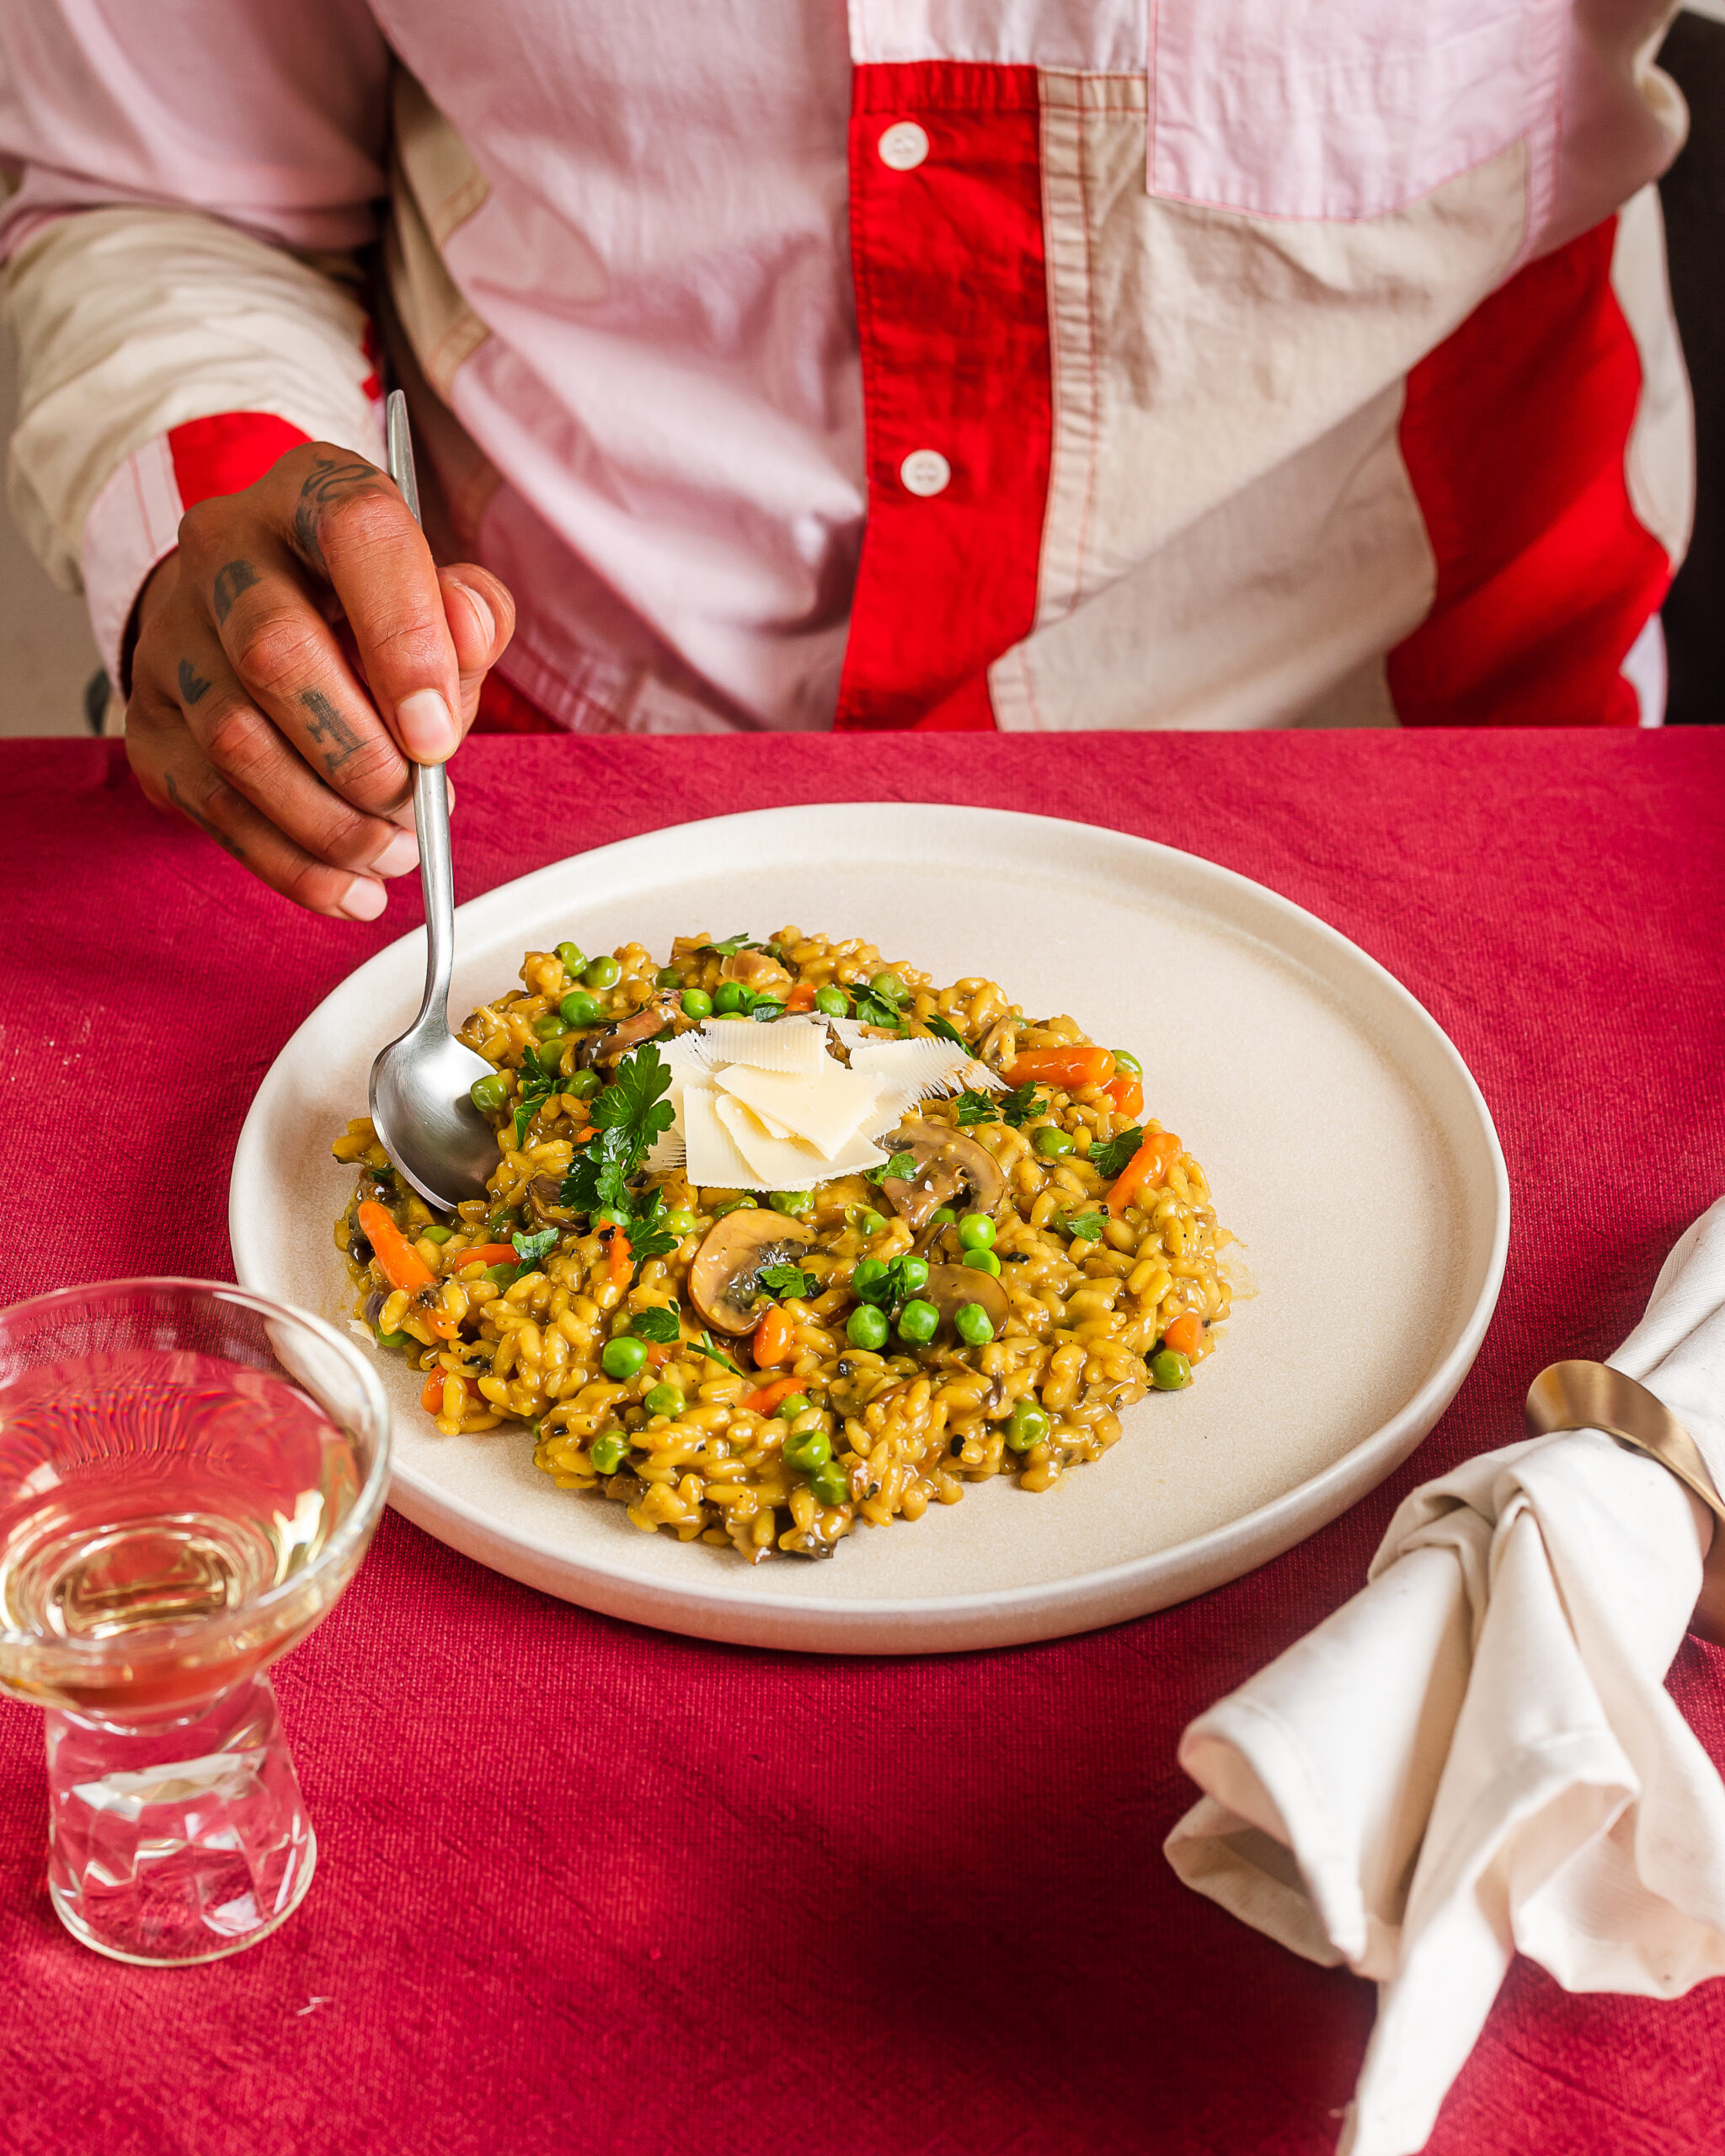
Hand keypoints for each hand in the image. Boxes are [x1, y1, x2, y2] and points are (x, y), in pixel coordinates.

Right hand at [125, 440, 514, 916]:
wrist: (255, 624)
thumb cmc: (365, 616)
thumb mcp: (434, 600)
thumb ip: (468, 614)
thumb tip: (470, 625)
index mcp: (309, 495)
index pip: (356, 532)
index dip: (404, 637)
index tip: (437, 734)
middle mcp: (223, 551)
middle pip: (274, 649)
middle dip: (360, 753)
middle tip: (416, 803)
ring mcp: (172, 638)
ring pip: (238, 741)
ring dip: (332, 822)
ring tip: (396, 850)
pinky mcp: (148, 723)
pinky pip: (213, 807)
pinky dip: (292, 864)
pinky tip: (351, 888)